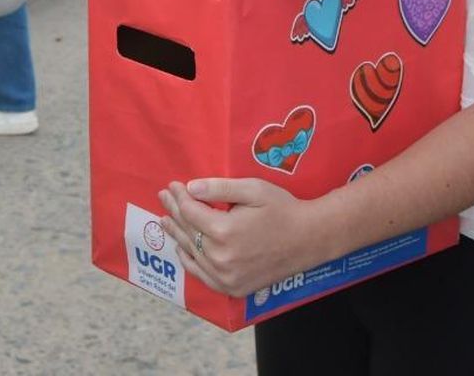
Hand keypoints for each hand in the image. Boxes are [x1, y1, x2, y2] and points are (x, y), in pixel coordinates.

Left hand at [157, 177, 327, 297]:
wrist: (310, 240)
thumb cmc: (282, 209)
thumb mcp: (252, 189)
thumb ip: (219, 187)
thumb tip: (190, 188)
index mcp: (224, 230)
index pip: (190, 211)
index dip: (179, 197)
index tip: (173, 185)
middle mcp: (221, 257)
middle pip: (188, 230)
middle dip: (174, 210)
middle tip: (163, 196)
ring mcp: (226, 276)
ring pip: (192, 251)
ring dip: (177, 233)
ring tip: (165, 219)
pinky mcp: (233, 287)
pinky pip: (202, 275)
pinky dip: (189, 261)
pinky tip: (181, 249)